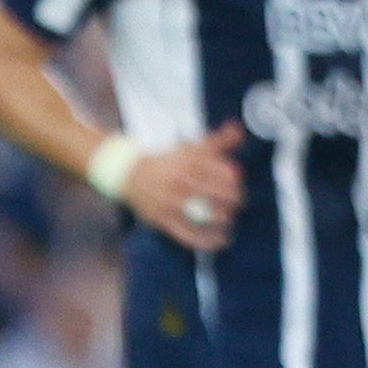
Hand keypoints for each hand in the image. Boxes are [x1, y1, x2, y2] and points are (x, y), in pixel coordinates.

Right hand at [121, 122, 246, 252]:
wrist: (129, 173)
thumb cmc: (167, 161)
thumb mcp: (192, 148)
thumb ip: (218, 140)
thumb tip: (239, 127)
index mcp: (191, 162)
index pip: (227, 174)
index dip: (236, 181)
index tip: (236, 184)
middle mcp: (182, 182)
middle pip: (222, 196)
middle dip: (235, 201)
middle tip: (235, 204)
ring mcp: (172, 202)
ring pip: (208, 216)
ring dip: (224, 220)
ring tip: (228, 219)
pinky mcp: (163, 219)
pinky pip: (190, 234)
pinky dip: (208, 240)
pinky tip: (221, 240)